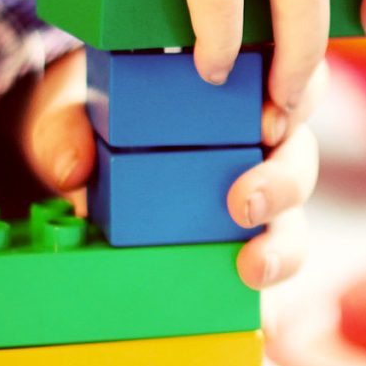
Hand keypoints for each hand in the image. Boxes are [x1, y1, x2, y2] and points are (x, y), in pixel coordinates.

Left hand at [16, 48, 327, 288]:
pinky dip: (273, 270)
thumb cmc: (97, 117)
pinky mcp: (249, 230)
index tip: (267, 122)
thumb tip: (72, 168)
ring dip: (284, 237)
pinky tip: (254, 288)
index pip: (290, 77)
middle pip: (299, 149)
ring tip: (254, 262)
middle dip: (284, 179)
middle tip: (245, 201)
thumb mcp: (74, 110)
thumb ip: (65, 128)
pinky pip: (276, 249)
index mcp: (235, 81)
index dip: (296, 97)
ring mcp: (259, 183)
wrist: (83, 157)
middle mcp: (259, 132)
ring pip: (295, 207)